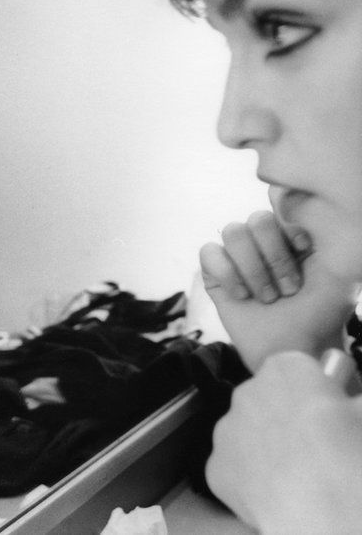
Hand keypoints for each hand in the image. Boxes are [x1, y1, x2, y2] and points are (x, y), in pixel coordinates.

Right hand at [199, 210, 353, 370]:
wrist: (294, 349)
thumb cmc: (321, 313)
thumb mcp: (338, 270)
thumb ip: (323, 231)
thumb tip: (287, 197)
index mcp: (294, 233)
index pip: (281, 200)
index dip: (290, 225)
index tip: (304, 250)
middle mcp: (264, 240)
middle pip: (257, 219)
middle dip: (275, 258)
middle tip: (289, 289)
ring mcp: (237, 255)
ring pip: (232, 232)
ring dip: (253, 269)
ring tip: (267, 297)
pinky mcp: (214, 273)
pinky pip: (209, 253)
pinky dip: (227, 275)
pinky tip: (242, 296)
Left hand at [206, 351, 361, 532]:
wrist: (325, 508)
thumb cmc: (352, 450)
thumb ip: (351, 398)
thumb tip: (348, 404)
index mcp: (284, 369)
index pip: (296, 369)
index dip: (315, 392)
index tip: (331, 411)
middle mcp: (246, 392)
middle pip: (266, 400)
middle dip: (287, 417)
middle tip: (317, 446)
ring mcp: (225, 431)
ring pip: (247, 434)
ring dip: (267, 448)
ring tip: (299, 474)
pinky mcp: (215, 467)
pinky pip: (234, 469)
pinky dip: (251, 480)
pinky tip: (279, 494)